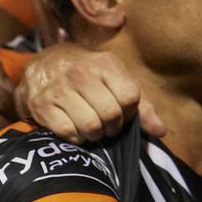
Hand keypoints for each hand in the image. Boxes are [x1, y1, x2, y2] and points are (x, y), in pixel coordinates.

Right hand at [16, 43, 164, 143]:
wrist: (45, 65)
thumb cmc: (90, 77)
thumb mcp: (117, 81)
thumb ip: (142, 106)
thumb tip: (160, 132)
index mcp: (106, 64)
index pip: (131, 97)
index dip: (129, 112)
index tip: (121, 113)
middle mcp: (81, 72)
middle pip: (111, 114)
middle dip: (112, 128)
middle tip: (106, 125)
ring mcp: (59, 88)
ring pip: (90, 126)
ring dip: (94, 135)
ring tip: (91, 128)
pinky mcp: (41, 104)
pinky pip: (68, 132)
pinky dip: (75, 138)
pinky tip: (75, 128)